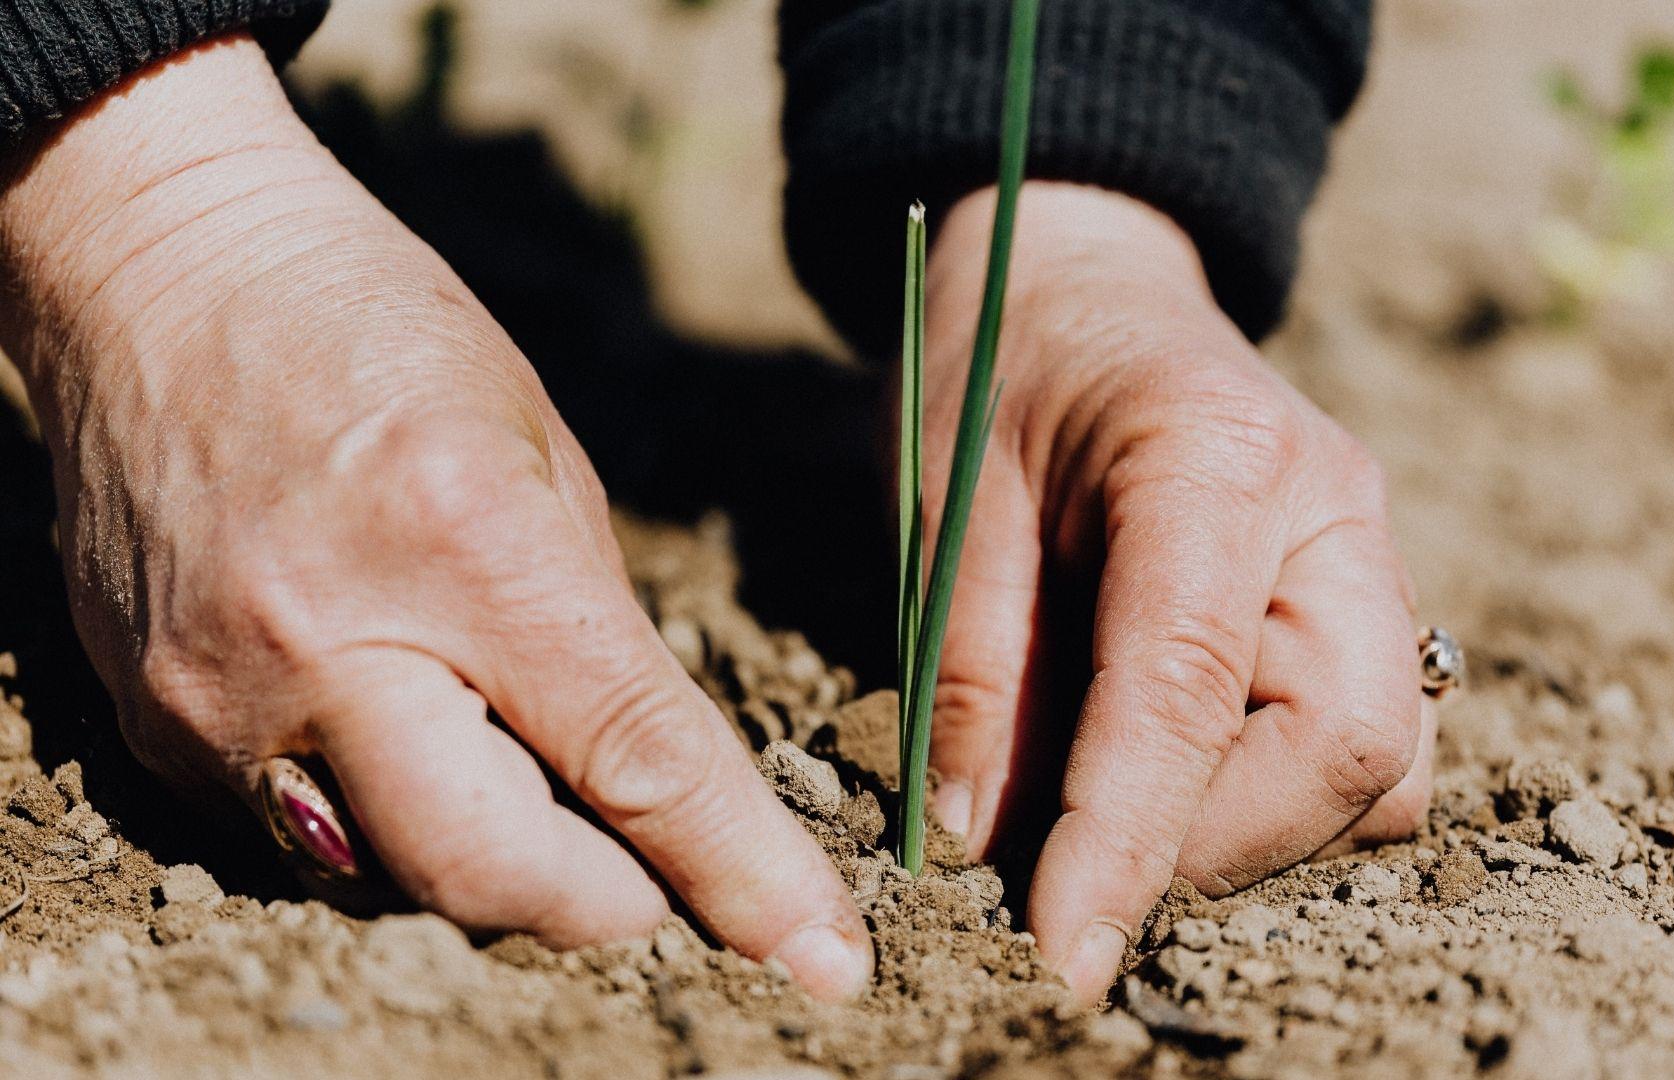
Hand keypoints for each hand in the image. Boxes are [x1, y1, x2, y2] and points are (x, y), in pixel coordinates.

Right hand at [0, 35, 869, 997]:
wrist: (162, 272)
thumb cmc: (379, 332)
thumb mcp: (542, 451)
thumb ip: (597, 629)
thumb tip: (650, 778)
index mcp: (465, 544)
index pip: (632, 760)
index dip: (740, 874)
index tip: (820, 957)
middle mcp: (329, 644)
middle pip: (495, 875)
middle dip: (608, 905)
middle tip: (658, 879)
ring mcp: (221, 699)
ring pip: (394, 882)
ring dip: (495, 866)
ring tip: (521, 774)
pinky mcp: (154, 726)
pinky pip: (301, 840)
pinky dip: (386, 822)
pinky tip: (408, 734)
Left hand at [919, 184, 1436, 1003]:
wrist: (1084, 283)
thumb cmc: (1000, 371)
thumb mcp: (948, 499)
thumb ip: (969, 667)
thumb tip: (981, 844)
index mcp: (1215, 455)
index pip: (1190, 686)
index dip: (1126, 838)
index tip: (1063, 950)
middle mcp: (1332, 510)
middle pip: (1350, 745)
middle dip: (1215, 846)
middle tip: (1080, 865)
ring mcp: (1369, 557)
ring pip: (1381, 767)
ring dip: (1252, 832)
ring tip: (1117, 807)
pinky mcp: (1366, 603)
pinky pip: (1366, 746)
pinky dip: (1275, 797)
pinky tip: (1172, 767)